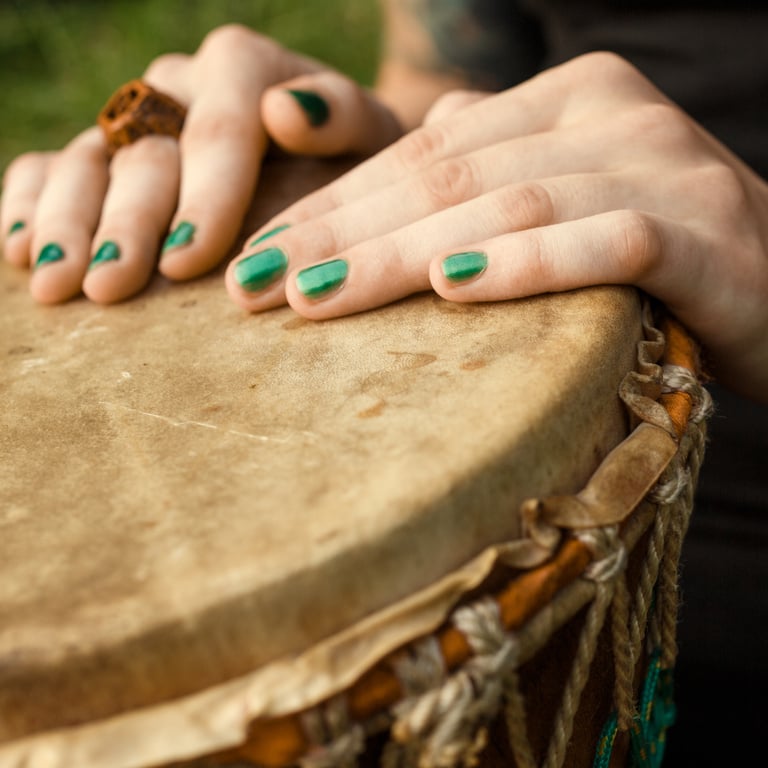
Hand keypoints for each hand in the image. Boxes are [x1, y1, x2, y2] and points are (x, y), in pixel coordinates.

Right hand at [0, 24, 400, 304]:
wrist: (336, 159)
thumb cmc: (360, 161)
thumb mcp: (375, 141)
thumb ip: (342, 118)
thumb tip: (284, 110)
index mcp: (246, 70)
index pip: (220, 123)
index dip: (203, 192)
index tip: (190, 261)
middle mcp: (182, 87)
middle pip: (144, 147)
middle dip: (126, 222)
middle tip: (111, 287)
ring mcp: (138, 118)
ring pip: (88, 157)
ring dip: (68, 222)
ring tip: (56, 284)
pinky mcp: (109, 151)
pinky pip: (52, 164)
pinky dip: (31, 202)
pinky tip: (20, 249)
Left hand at [225, 52, 767, 401]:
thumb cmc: (658, 255)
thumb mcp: (566, 201)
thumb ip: (496, 172)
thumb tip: (411, 171)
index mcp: (564, 99)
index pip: (422, 153)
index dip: (333, 205)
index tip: (258, 258)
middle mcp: (607, 115)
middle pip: (446, 176)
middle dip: (341, 232)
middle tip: (257, 286)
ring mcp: (659, 165)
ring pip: (506, 205)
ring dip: (401, 253)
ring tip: (318, 297)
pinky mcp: (703, 232)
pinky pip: (604, 242)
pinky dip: (527, 263)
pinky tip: (452, 289)